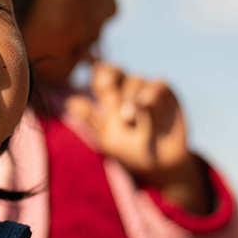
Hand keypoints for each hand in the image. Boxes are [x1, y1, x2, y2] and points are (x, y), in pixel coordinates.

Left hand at [65, 61, 208, 212]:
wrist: (161, 165)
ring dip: (130, 96)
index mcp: (111, 99)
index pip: (101, 76)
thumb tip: (70, 102)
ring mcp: (148, 92)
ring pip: (136, 80)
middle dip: (110, 75)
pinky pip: (159, 84)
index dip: (97, 75)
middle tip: (104, 86)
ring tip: (128, 119)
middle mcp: (128, 91)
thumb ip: (91, 119)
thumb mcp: (108, 138)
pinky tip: (146, 103)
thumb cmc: (132, 151)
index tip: (96, 85)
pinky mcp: (167, 96)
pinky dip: (151, 91)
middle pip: (116, 71)